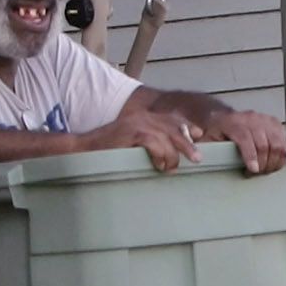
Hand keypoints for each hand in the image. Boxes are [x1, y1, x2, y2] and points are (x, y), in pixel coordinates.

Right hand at [85, 108, 199, 171]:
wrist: (86, 148)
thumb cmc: (110, 149)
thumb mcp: (135, 142)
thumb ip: (152, 142)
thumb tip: (171, 153)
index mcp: (146, 117)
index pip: (173, 118)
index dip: (188, 127)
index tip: (199, 136)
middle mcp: (144, 117)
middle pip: (174, 127)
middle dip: (188, 143)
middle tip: (197, 158)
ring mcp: (138, 123)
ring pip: (166, 137)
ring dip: (173, 155)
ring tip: (172, 168)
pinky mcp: (131, 133)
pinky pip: (154, 143)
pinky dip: (160, 155)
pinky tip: (158, 165)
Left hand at [200, 108, 285, 173]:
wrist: (225, 118)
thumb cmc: (216, 133)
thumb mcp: (207, 139)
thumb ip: (204, 146)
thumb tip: (198, 153)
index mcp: (232, 121)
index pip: (245, 137)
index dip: (251, 155)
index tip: (253, 170)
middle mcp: (250, 118)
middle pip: (263, 143)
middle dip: (262, 164)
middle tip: (256, 174)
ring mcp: (264, 119)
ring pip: (277, 143)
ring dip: (273, 161)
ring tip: (264, 170)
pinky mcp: (275, 124)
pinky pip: (284, 142)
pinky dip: (281, 156)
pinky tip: (273, 163)